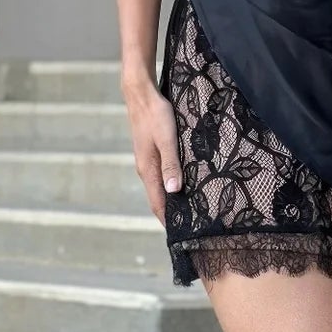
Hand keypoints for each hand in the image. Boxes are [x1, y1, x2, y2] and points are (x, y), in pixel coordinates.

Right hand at [124, 83, 183, 225]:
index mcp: (148, 170)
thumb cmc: (156, 115)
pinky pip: (160, 176)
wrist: (140, 95)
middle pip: (158, 199)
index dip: (168, 221)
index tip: (182, 236)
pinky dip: (170, 186)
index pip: (158, 204)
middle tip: (190, 228)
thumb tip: (174, 191)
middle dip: (171, 215)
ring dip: (171, 200)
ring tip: (189, 211)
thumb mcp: (168, 140)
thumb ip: (171, 165)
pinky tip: (181, 186)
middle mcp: (145, 170)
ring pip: (159, 188)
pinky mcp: (150, 153)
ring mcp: (147, 162)